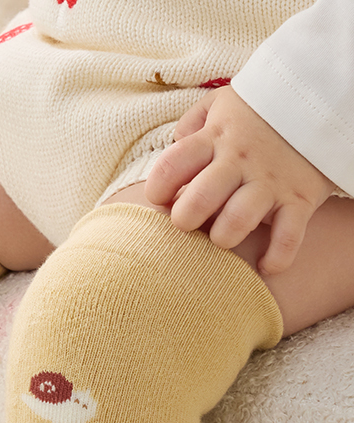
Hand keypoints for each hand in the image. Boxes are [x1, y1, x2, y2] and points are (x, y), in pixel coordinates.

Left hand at [144, 84, 335, 274]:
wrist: (322, 101)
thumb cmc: (260, 113)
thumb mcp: (223, 103)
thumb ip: (193, 123)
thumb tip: (174, 144)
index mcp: (215, 138)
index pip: (171, 165)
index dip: (158, 189)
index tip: (163, 197)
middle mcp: (239, 162)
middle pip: (199, 200)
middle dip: (184, 220)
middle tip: (189, 222)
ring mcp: (270, 182)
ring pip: (237, 222)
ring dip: (223, 238)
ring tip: (224, 236)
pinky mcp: (300, 199)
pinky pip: (287, 239)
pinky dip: (275, 259)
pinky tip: (264, 264)